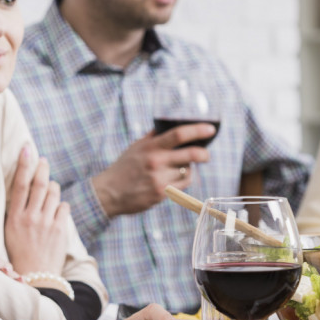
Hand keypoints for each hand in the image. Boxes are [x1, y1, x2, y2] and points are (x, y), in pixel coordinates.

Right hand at [5, 147, 70, 274]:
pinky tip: (56, 212)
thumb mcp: (11, 231)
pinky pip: (64, 207)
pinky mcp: (60, 229)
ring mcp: (46, 223)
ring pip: (54, 192)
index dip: (23, 163)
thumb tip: (26, 190)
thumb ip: (18, 210)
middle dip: (42, 167)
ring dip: (53, 188)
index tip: (26, 149)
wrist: (35, 276)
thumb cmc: (20, 253)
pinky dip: (61, 206)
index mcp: (14, 217)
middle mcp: (30, 217)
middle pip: (39, 183)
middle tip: (43, 161)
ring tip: (50, 191)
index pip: (19, 184)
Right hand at [92, 124, 214, 216]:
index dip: (198, 130)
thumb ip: (153, 137)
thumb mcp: (135, 147)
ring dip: (188, 169)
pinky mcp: (162, 194)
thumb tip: (171, 126)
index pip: (179, 134)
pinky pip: (183, 185)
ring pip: (188, 171)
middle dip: (204, 154)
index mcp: (151, 147)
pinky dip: (183, 181)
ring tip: (178, 169)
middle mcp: (156, 162)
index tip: (210, 129)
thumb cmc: (123, 168)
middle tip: (206, 155)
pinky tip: (174, 179)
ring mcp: (160, 179)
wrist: (109, 192)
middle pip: (191, 155)